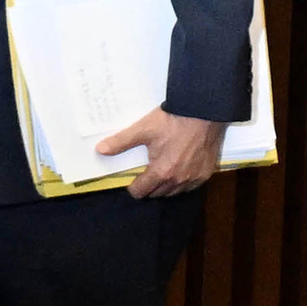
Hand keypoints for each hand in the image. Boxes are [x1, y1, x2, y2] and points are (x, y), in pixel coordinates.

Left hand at [96, 109, 222, 196]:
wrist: (204, 111)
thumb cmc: (173, 120)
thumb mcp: (143, 129)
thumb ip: (121, 142)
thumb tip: (99, 150)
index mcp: (161, 172)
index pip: (140, 192)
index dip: (133, 186)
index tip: (133, 177)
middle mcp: (178, 180)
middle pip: (157, 194)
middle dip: (150, 186)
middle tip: (148, 171)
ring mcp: (194, 178)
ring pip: (174, 192)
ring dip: (166, 186)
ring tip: (164, 171)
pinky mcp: (207, 173)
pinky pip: (191, 186)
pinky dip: (183, 182)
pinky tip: (181, 169)